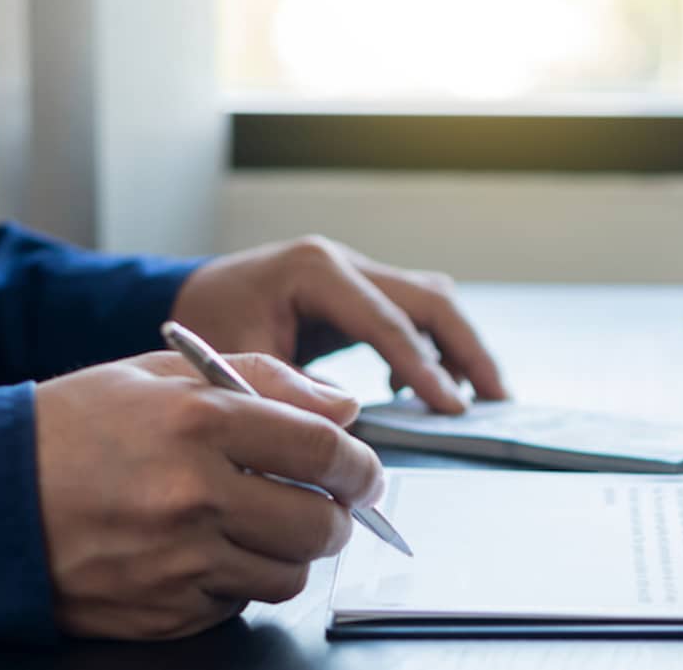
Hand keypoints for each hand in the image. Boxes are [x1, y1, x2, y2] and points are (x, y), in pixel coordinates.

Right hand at [35, 351, 382, 639]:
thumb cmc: (74, 429)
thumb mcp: (163, 375)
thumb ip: (265, 379)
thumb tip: (343, 406)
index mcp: (199, 422)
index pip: (323, 448)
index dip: (360, 464)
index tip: (364, 471)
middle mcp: (193, 494)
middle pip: (320, 523)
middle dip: (338, 516)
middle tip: (327, 504)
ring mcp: (177, 559)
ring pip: (288, 573)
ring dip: (293, 553)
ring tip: (264, 526)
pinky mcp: (162, 608)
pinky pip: (238, 603)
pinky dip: (240, 582)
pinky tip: (209, 552)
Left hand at [171, 236, 506, 414]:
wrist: (186, 300)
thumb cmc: (205, 326)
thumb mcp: (237, 359)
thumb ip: (293, 387)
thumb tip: (348, 420)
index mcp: (315, 270)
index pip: (388, 321)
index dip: (425, 368)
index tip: (453, 409)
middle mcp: (345, 262)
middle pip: (430, 299)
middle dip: (467, 350)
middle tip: (496, 399)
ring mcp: (357, 272)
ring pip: (432, 301)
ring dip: (461, 346)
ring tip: (482, 396)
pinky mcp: (361, 292)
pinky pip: (414, 315)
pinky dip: (432, 349)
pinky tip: (422, 392)